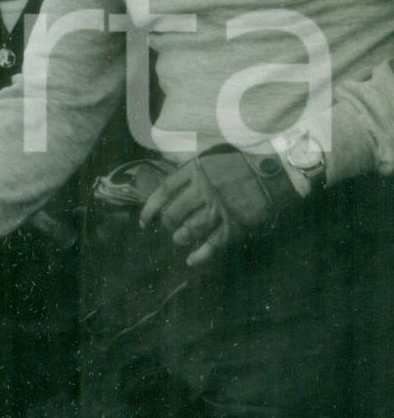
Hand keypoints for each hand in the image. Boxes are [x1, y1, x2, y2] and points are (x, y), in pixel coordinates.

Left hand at [139, 147, 298, 266]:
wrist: (274, 171)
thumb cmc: (241, 163)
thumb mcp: (211, 157)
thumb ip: (191, 171)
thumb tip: (170, 190)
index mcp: (197, 170)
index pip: (164, 190)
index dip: (150, 208)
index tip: (143, 220)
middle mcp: (205, 189)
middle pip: (174, 212)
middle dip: (167, 223)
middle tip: (169, 227)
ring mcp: (220, 207)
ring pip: (190, 229)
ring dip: (181, 237)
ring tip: (179, 238)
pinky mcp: (234, 224)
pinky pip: (213, 244)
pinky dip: (200, 255)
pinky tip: (192, 260)